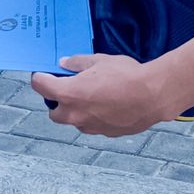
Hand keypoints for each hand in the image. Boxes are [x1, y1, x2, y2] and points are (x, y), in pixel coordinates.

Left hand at [30, 54, 176, 137]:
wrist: (153, 96)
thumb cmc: (127, 75)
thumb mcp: (99, 60)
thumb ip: (78, 63)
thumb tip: (65, 63)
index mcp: (69, 94)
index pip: (40, 87)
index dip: (40, 78)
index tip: (42, 74)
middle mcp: (75, 114)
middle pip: (54, 112)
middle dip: (57, 101)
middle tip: (68, 88)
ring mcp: (90, 127)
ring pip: (74, 120)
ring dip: (76, 110)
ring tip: (93, 95)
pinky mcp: (104, 133)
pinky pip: (92, 125)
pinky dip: (93, 116)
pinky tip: (107, 104)